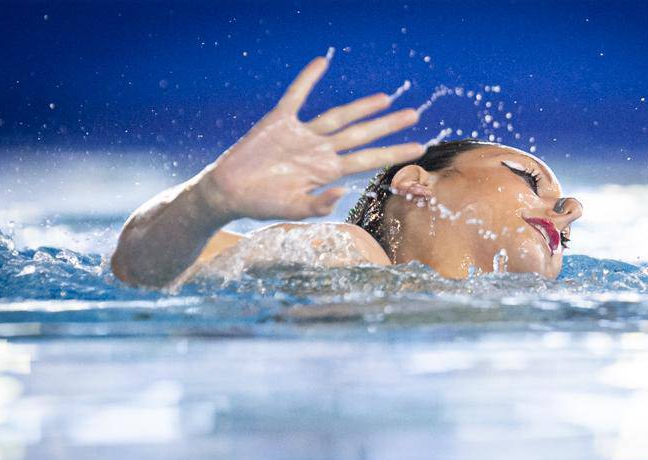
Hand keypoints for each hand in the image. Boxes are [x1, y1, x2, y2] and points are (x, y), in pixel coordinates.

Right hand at [198, 56, 423, 220]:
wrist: (228, 192)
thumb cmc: (261, 204)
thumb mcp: (293, 210)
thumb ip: (319, 203)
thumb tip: (343, 192)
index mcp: (327, 171)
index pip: (368, 159)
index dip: (394, 153)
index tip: (419, 148)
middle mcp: (320, 150)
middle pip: (360, 134)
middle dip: (388, 126)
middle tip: (415, 114)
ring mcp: (302, 134)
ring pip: (338, 116)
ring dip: (361, 106)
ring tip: (386, 98)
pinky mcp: (279, 121)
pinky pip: (297, 96)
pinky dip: (307, 79)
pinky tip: (320, 62)